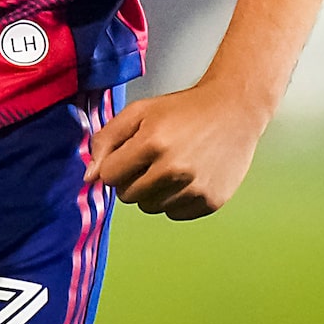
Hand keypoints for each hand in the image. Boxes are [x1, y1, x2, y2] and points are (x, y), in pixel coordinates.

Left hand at [82, 82, 270, 219]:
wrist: (234, 110)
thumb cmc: (182, 110)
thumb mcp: (139, 112)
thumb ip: (106, 140)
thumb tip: (89, 178)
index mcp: (151, 143)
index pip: (109, 177)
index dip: (114, 165)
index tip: (128, 154)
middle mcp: (173, 169)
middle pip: (127, 196)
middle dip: (131, 179)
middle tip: (151, 159)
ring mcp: (194, 188)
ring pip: (150, 207)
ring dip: (153, 191)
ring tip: (170, 166)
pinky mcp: (210, 202)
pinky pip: (174, 214)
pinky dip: (175, 200)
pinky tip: (187, 177)